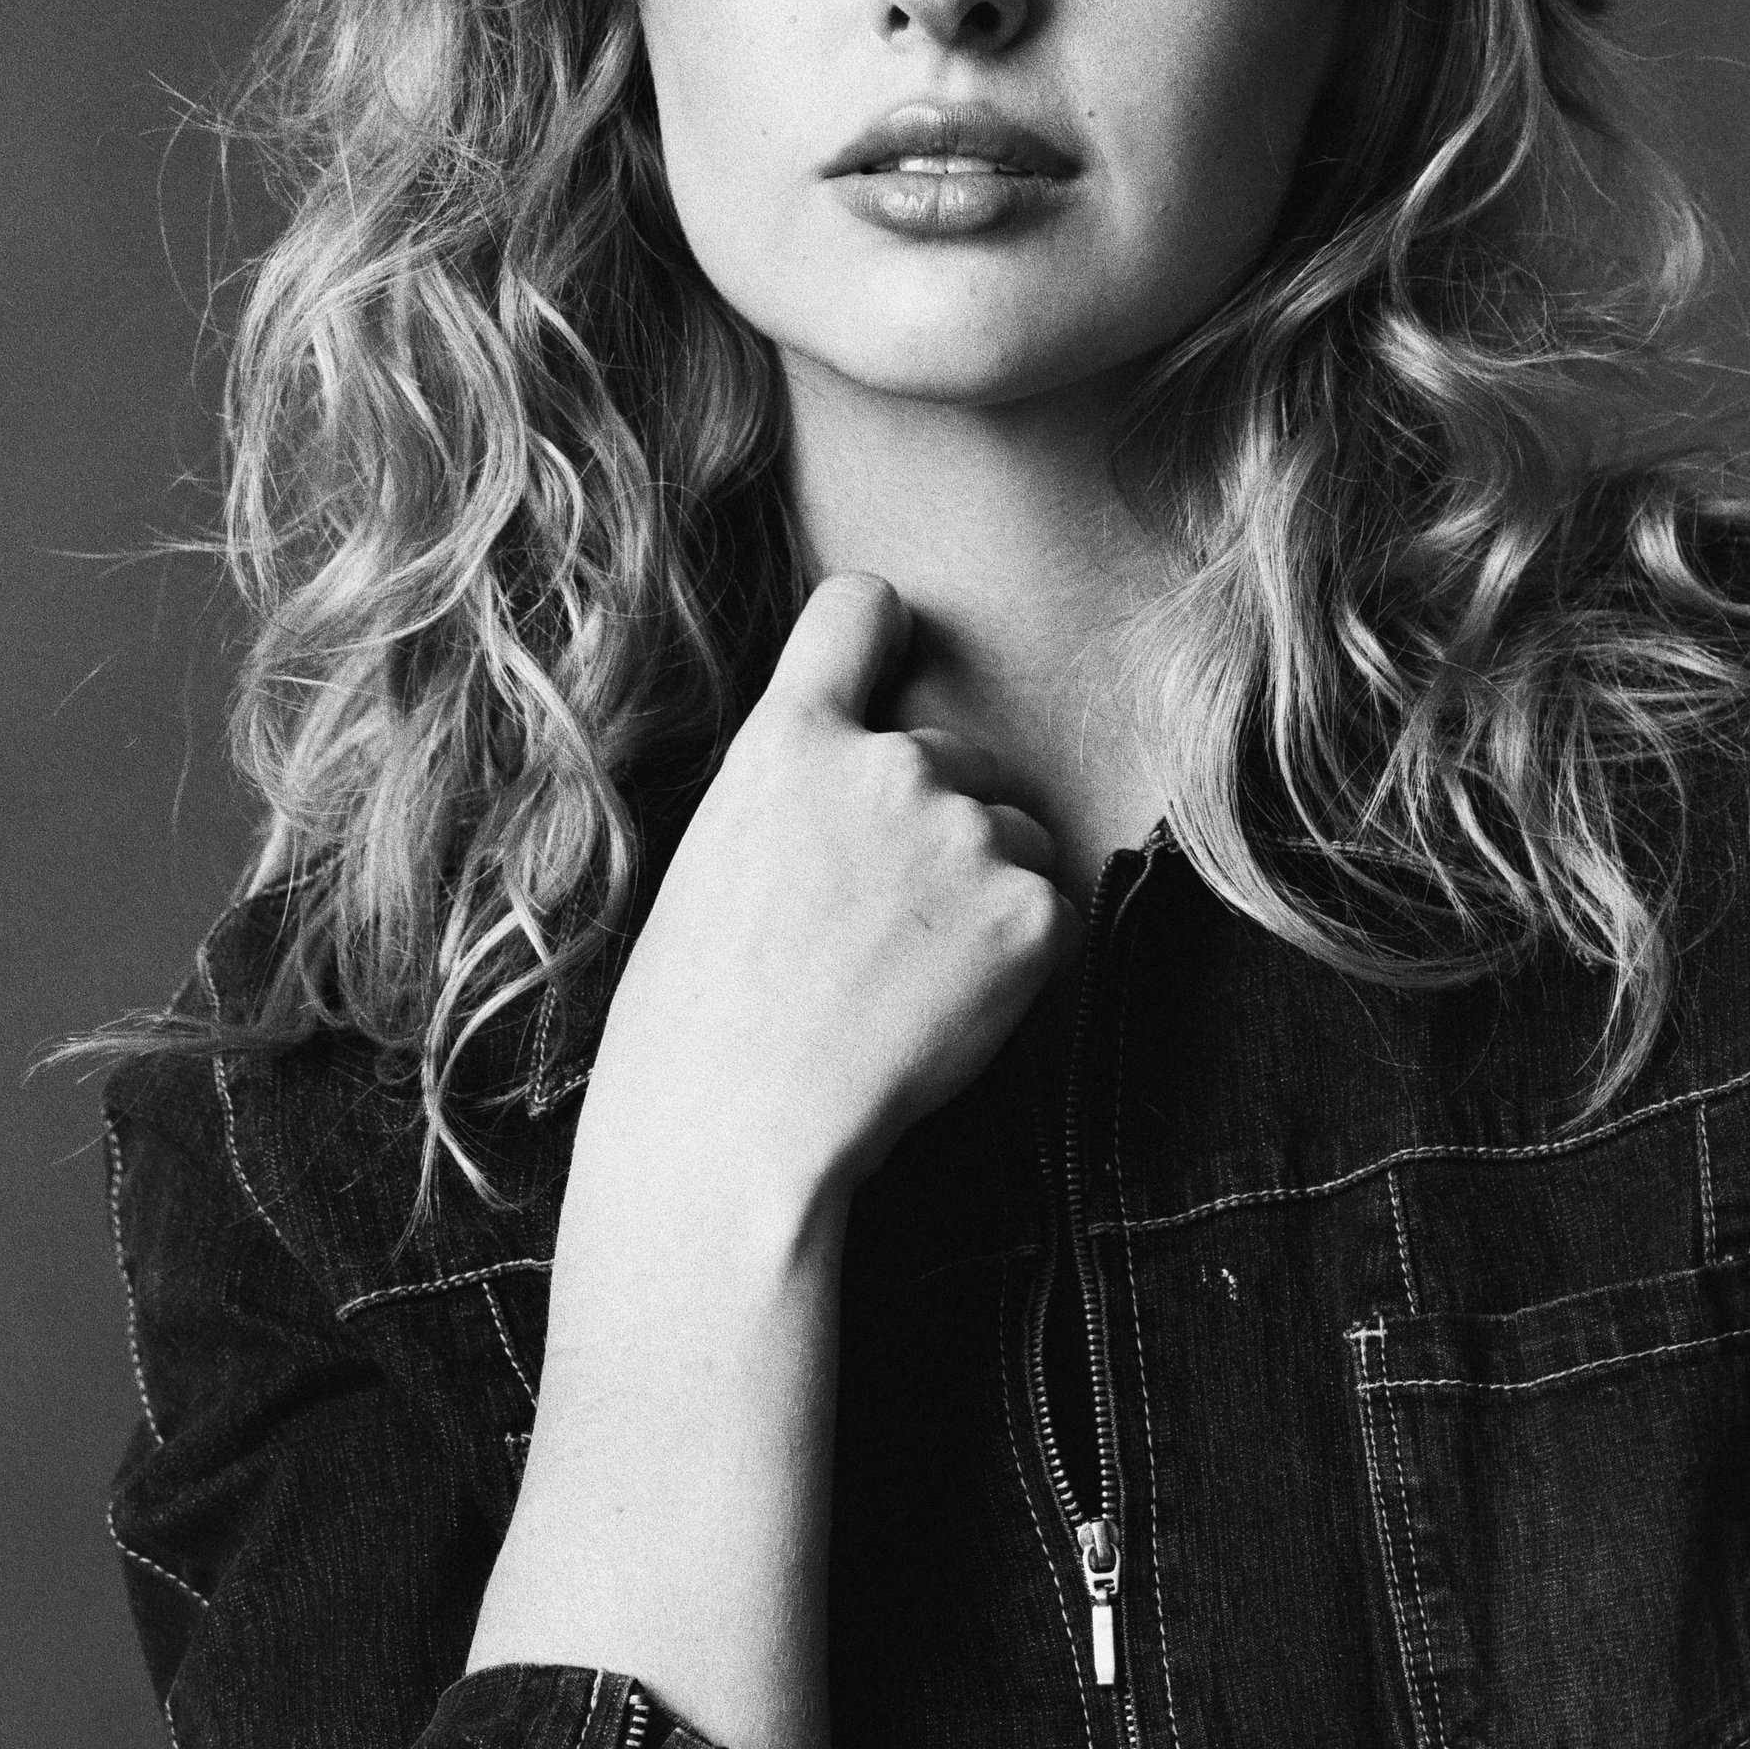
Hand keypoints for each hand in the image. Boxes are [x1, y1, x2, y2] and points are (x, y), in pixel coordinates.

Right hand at [579, 573, 1080, 1227]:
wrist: (734, 1138)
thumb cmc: (694, 1026)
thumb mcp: (716, 860)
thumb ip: (798, 795)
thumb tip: (856, 794)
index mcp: (789, 739)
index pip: (861, 610)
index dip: (881, 640)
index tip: (887, 683)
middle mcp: (889, 762)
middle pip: (959, 754)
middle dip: (941, 820)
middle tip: (878, 930)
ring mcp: (968, 832)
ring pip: (1017, 835)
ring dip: (988, 890)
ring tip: (904, 981)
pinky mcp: (1033, 913)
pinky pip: (1054, 913)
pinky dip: (1022, 961)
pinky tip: (947, 1013)